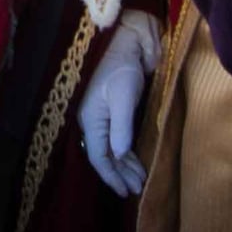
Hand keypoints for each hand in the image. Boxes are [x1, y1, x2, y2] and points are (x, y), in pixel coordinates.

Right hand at [79, 15, 159, 195]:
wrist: (126, 40)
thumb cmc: (123, 65)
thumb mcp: (123, 94)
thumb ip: (120, 125)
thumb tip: (120, 154)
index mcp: (91, 118)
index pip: (98, 156)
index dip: (111, 176)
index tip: (125, 191)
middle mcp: (93, 121)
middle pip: (105, 156)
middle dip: (121, 174)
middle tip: (137, 191)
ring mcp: (103, 116)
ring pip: (112, 149)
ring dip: (125, 166)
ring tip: (140, 181)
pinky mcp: (114, 111)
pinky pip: (117, 139)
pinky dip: (128, 152)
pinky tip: (136, 161)